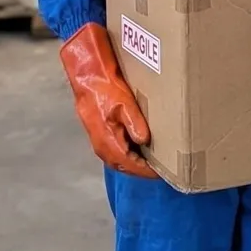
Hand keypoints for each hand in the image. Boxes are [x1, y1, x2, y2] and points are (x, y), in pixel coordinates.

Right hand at [59, 23, 157, 177]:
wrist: (88, 77)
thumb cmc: (105, 88)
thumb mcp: (124, 104)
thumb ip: (135, 124)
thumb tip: (145, 140)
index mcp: (109, 142)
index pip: (131, 165)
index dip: (147, 171)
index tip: (163, 173)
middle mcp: (102, 147)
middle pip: (125, 166)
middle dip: (143, 170)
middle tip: (162, 169)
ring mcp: (99, 142)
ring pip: (120, 161)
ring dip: (135, 163)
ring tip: (153, 161)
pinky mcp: (99, 135)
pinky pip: (116, 152)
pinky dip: (128, 154)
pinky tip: (139, 148)